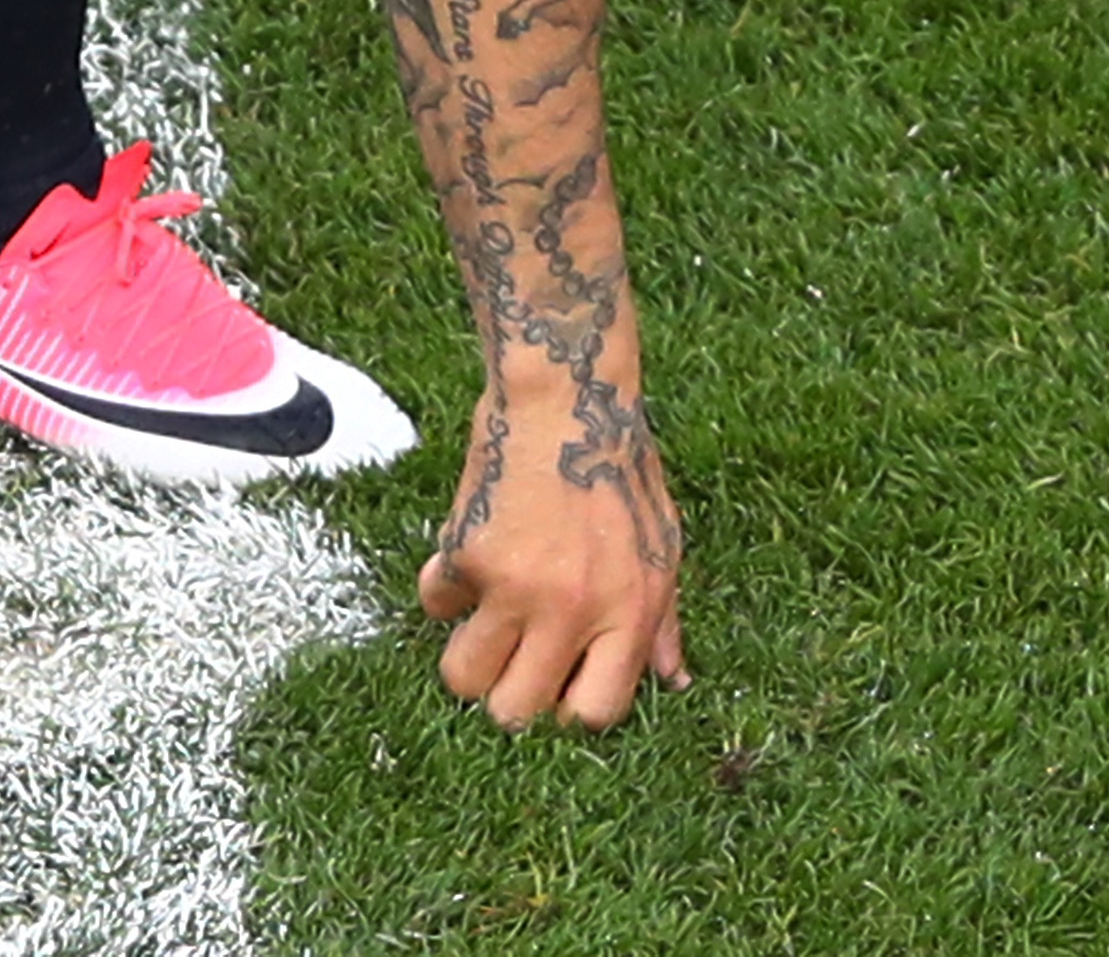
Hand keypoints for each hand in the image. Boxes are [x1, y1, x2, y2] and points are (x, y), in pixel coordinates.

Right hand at [419, 379, 687, 732]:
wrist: (567, 396)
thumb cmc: (620, 468)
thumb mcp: (662, 545)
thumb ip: (663, 621)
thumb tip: (673, 682)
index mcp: (630, 613)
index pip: (596, 713)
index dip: (569, 709)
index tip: (557, 685)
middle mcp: (575, 610)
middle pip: (518, 712)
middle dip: (506, 695)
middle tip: (509, 659)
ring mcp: (518, 587)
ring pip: (463, 677)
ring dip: (466, 654)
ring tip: (481, 619)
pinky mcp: (469, 554)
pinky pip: (435, 604)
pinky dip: (443, 586)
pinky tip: (468, 553)